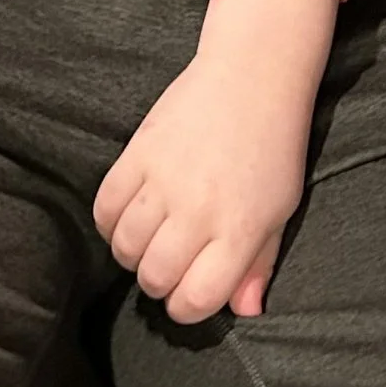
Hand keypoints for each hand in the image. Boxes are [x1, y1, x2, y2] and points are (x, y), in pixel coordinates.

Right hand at [93, 0, 336, 323]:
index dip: (186, 308)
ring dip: (132, 254)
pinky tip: (127, 217)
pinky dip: (109, 223)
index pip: (195, 300)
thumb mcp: (280, 209)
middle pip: (154, 277)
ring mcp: (164, 181)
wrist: (252, 75)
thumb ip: (259, 263)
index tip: (187, 295)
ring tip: (148, 240)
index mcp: (238, 231)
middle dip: (158, 283)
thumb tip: (245, 311)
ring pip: (125, 247)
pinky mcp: (138, 153)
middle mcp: (198, 212)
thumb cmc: (273, 145)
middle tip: (167, 266)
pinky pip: (105, 208)